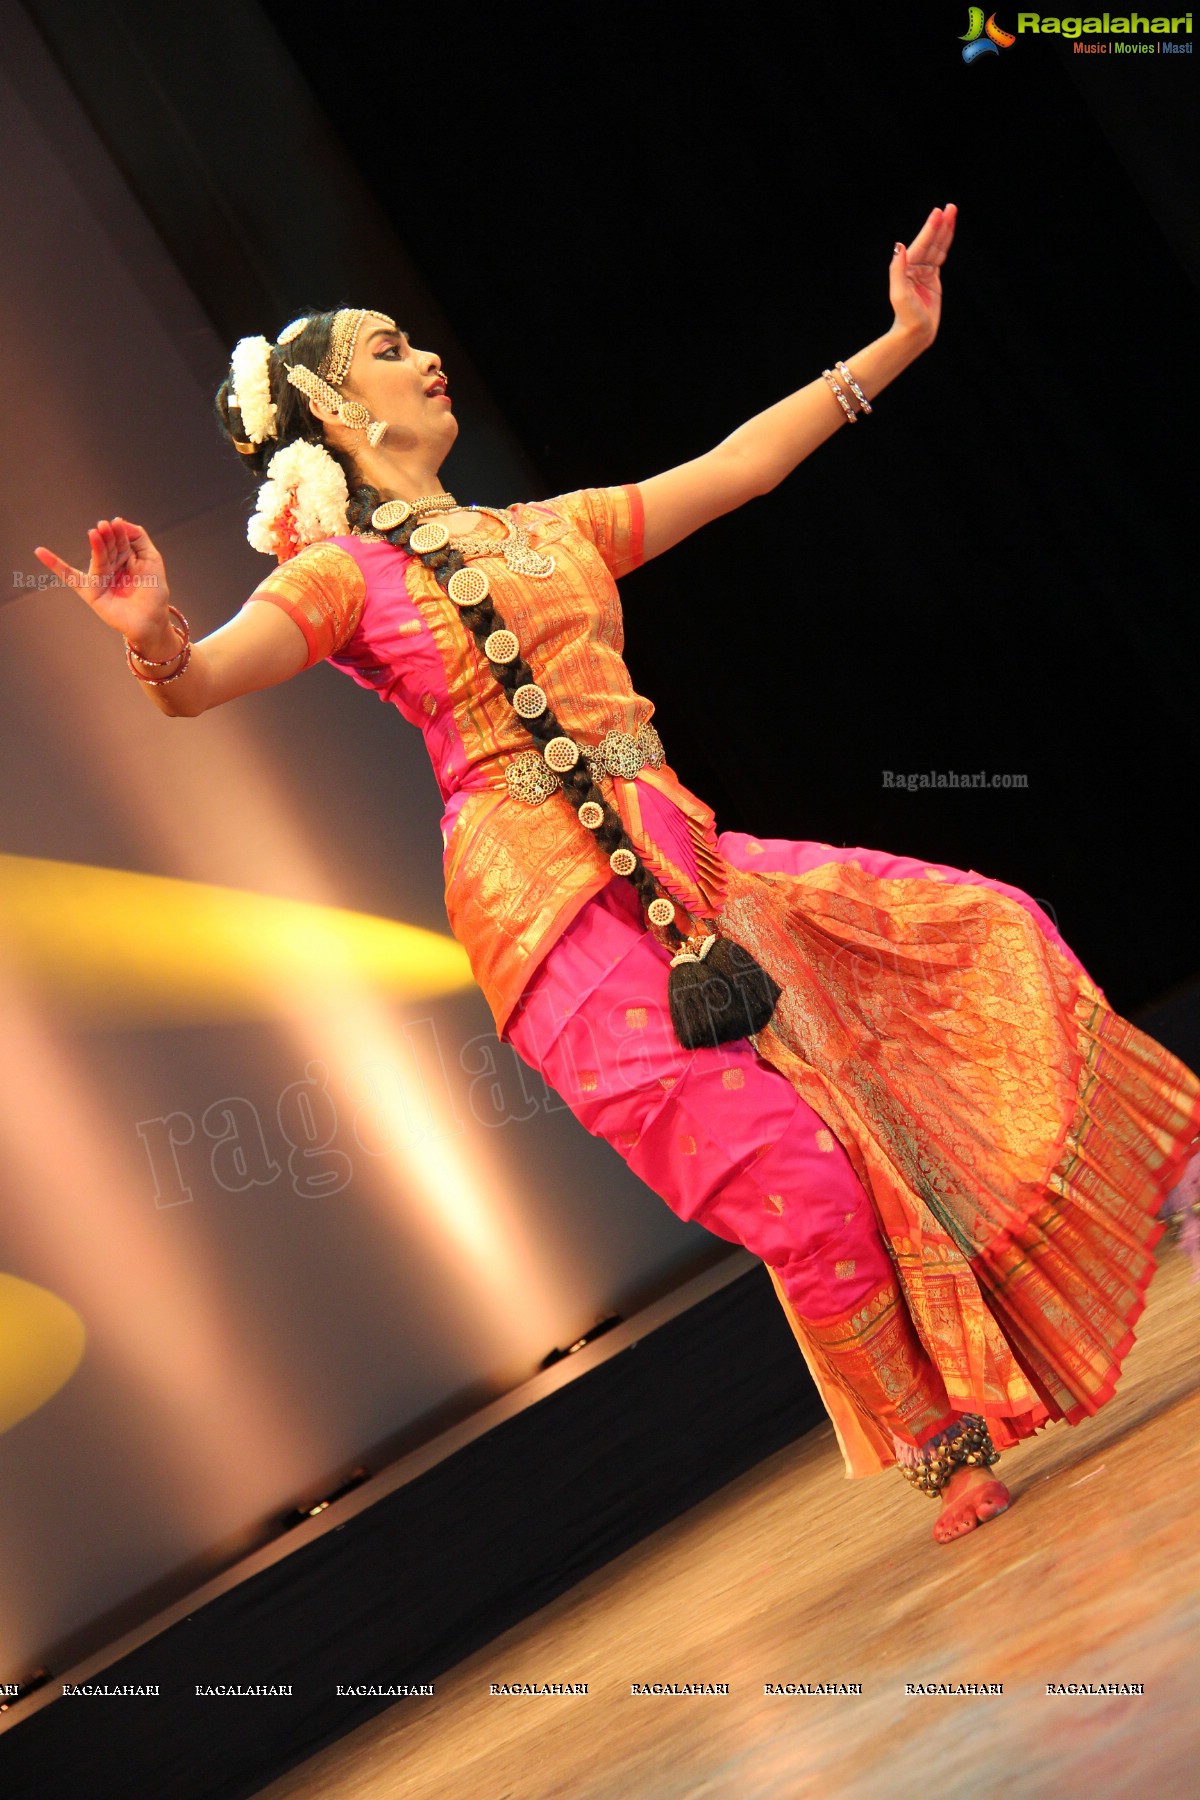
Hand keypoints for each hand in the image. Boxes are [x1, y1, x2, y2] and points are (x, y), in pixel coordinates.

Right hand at [34, 517, 173, 653]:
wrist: (151, 623)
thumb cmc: (154, 593)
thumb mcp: (152, 559)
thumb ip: (139, 539)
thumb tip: (121, 522)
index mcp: (127, 557)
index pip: (121, 539)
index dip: (120, 531)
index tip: (117, 523)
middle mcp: (112, 565)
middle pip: (109, 546)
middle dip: (108, 536)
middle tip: (105, 526)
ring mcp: (100, 577)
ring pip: (98, 557)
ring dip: (97, 545)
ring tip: (95, 533)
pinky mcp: (90, 591)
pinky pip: (70, 577)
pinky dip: (55, 565)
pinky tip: (40, 552)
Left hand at [888, 204, 956, 347]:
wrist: (915, 334)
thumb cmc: (907, 317)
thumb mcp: (900, 294)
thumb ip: (897, 270)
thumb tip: (899, 247)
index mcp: (907, 269)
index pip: (921, 244)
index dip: (931, 229)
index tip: (939, 212)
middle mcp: (914, 268)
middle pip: (930, 242)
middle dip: (940, 224)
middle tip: (950, 207)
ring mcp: (924, 272)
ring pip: (936, 247)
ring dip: (944, 231)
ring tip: (952, 213)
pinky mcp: (932, 279)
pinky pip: (940, 257)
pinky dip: (945, 244)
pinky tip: (948, 233)